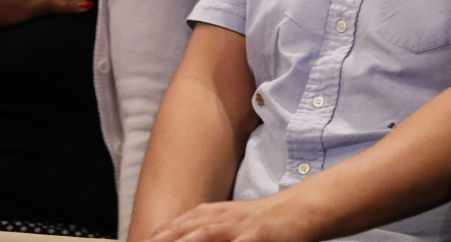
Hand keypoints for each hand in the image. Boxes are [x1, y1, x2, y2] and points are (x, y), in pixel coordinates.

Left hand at [143, 194, 317, 241]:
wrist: (295, 212)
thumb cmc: (257, 224)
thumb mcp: (225, 223)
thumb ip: (199, 231)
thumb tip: (171, 237)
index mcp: (207, 215)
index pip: (172, 229)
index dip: (154, 238)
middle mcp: (217, 218)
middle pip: (181, 232)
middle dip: (161, 241)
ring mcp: (235, 227)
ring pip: (201, 236)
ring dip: (183, 241)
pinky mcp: (254, 237)